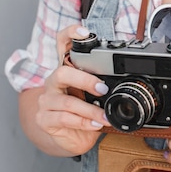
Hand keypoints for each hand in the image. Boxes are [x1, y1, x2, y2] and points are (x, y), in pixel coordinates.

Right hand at [36, 24, 110, 155]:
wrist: (73, 138)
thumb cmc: (85, 112)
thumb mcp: (96, 96)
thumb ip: (104, 84)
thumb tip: (126, 80)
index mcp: (66, 69)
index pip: (62, 44)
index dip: (70, 34)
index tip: (85, 33)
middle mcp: (54, 82)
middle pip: (62, 73)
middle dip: (85, 80)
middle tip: (102, 89)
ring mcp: (46, 100)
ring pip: (66, 102)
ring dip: (90, 110)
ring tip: (104, 116)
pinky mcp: (44, 119)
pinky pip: (63, 118)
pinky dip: (83, 122)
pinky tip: (94, 124)